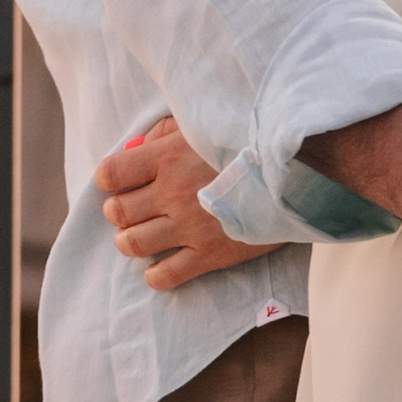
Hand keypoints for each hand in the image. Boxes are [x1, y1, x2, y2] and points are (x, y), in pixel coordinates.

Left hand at [94, 115, 268, 292]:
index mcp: (167, 157)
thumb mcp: (201, 125)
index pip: (111, 173)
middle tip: (132, 210)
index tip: (118, 182)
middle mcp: (172, 193)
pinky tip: (160, 264)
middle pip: (117, 212)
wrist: (293, 171)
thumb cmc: (244, 143)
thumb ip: (165, 134)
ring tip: (140, 235)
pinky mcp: (209, 254)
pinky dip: (154, 274)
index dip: (108, 180)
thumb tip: (134, 148)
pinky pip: (164, 276)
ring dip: (129, 241)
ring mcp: (189, 226)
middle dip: (118, 213)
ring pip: (132, 244)